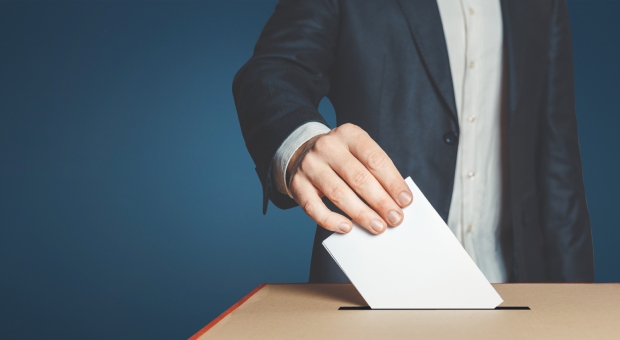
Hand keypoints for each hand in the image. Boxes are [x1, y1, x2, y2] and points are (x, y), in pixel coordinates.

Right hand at [287, 123, 412, 234]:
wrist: (302, 153)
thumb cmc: (341, 157)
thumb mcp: (358, 152)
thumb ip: (376, 171)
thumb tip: (396, 201)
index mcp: (349, 134)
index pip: (375, 159)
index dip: (392, 182)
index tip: (405, 201)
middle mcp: (327, 147)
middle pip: (358, 177)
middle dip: (381, 201)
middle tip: (395, 219)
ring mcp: (310, 165)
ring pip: (339, 193)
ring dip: (361, 214)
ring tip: (378, 226)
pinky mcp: (297, 184)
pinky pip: (314, 207)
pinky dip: (331, 220)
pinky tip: (347, 227)